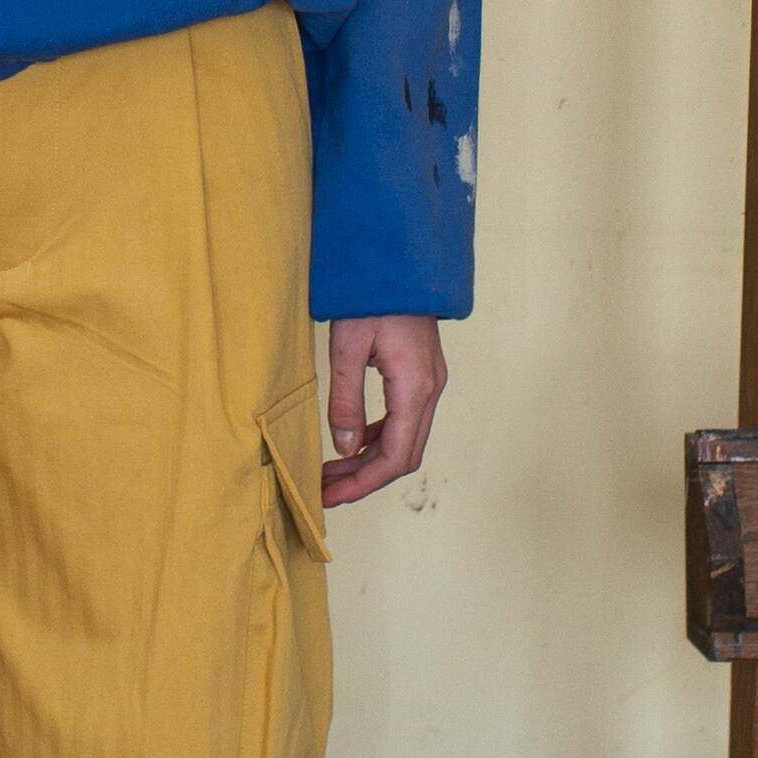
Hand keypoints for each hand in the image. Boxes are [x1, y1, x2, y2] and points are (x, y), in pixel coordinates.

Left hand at [324, 314, 444, 506]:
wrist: (400, 260)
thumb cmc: (373, 297)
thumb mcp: (347, 347)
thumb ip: (346, 400)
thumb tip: (344, 448)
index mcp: (414, 389)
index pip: (394, 457)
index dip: (362, 484)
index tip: (330, 496)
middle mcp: (430, 391)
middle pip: (403, 455)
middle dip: (364, 479)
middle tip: (326, 491)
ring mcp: (430, 382)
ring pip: (406, 439)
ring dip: (370, 460)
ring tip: (332, 471)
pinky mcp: (423, 374)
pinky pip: (404, 419)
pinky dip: (378, 437)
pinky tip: (352, 441)